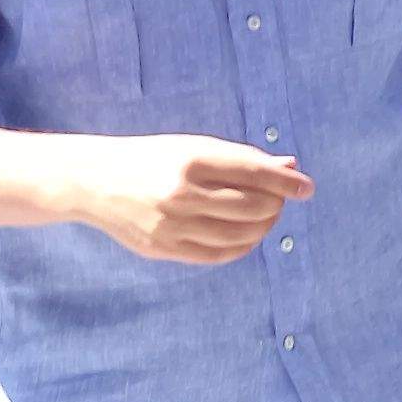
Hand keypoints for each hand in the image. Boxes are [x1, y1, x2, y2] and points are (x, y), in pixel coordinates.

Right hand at [66, 136, 313, 264]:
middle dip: (275, 205)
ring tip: (266, 218)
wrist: (94, 181)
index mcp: (191, 160)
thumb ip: (242, 158)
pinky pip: (217, 255)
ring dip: (263, 228)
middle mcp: (182, 193)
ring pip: (239, 235)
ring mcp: (171, 225)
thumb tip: (290, 167)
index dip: (286, 183)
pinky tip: (247, 237)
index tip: (306, 188)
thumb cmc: (153, 158)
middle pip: (252, 207)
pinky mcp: (163, 248)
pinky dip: (241, 247)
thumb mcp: (194, 146)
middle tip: (280, 201)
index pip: (254, 174)